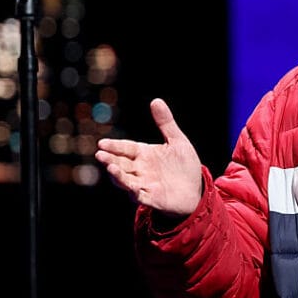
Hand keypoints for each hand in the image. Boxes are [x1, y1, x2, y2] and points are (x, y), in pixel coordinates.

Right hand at [94, 98, 201, 217]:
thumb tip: (156, 100)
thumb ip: (166, 123)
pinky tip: (133, 187)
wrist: (196, 189)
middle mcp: (141, 169)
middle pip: (121, 163)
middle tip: (100, 154)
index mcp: (145, 154)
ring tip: (111, 167)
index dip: (114, 146)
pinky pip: (140, 196)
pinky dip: (134, 192)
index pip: (126, 148)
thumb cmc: (184, 165)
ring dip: (117, 175)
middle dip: (110, 159)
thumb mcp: (177, 141)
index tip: (102, 143)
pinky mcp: (151, 198)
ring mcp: (144, 184)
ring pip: (125, 180)